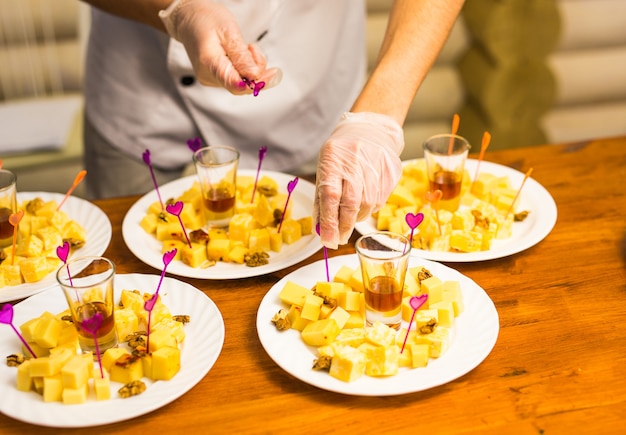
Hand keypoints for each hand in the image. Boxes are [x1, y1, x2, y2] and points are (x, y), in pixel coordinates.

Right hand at [159, 0, 280, 93]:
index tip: (270, 73)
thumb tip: (255, 76)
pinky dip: (244, 70)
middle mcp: (208, 75)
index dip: (256, 82)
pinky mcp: (215, 78)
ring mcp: (211, 79)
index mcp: (209, 62)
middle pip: (240, 87)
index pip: (235, 84)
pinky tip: (241, 55)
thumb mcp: (229, 31)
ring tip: (246, 48)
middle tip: (257, 52)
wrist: (190, 19)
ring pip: (240, 84)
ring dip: (251, 69)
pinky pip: (236, 80)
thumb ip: (241, 56)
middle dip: (256, 73)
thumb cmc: (207, 20)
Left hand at [314, 112, 403, 248]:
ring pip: (368, 204)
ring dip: (357, 217)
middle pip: (352, 202)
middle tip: (339, 238)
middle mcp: (356, 160)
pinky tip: (364, 201)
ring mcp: (377, 164)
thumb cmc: (342, 152)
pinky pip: (381, 199)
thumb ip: (321, 199)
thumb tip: (320, 229)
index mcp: (334, 158)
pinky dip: (370, 207)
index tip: (327, 239)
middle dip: (344, 225)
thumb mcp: (325, 168)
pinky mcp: (392, 171)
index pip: (330, 194)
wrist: (372, 129)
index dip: (329, 220)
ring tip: (350, 217)